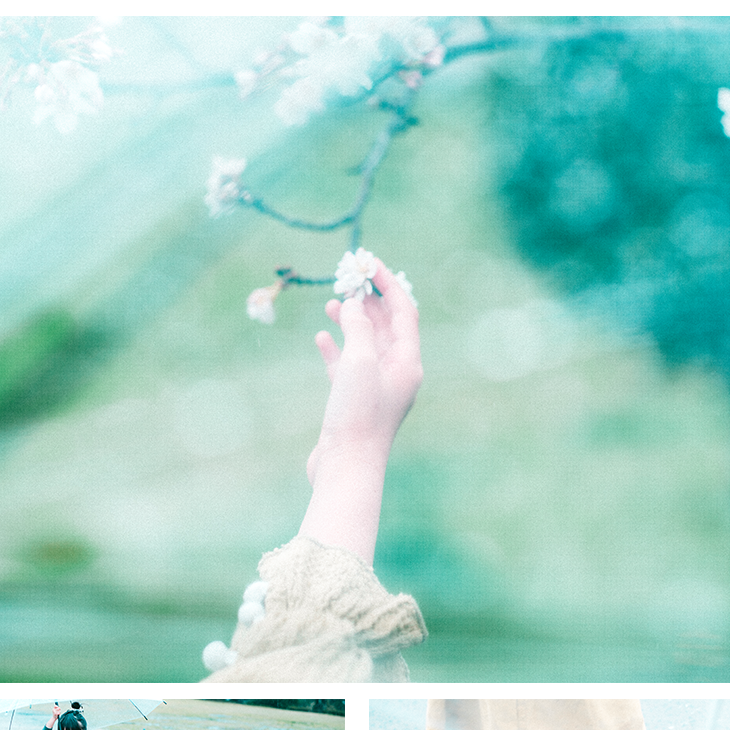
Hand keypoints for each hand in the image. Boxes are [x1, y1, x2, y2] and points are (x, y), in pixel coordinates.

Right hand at [308, 253, 422, 464]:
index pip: (403, 311)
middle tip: (347, 278)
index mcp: (407, 362)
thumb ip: (359, 326)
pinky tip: (322, 336)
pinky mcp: (353, 401)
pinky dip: (335, 348)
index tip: (369, 262)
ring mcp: (373, 388)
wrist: (345, 467)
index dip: (388, 284)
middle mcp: (395, 373)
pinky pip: (346, 365)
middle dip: (368, 301)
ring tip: (332, 304)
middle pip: (384, 326)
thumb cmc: (359, 413)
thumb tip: (355, 304)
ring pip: (363, 343)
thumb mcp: (360, 360)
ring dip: (350, 321)